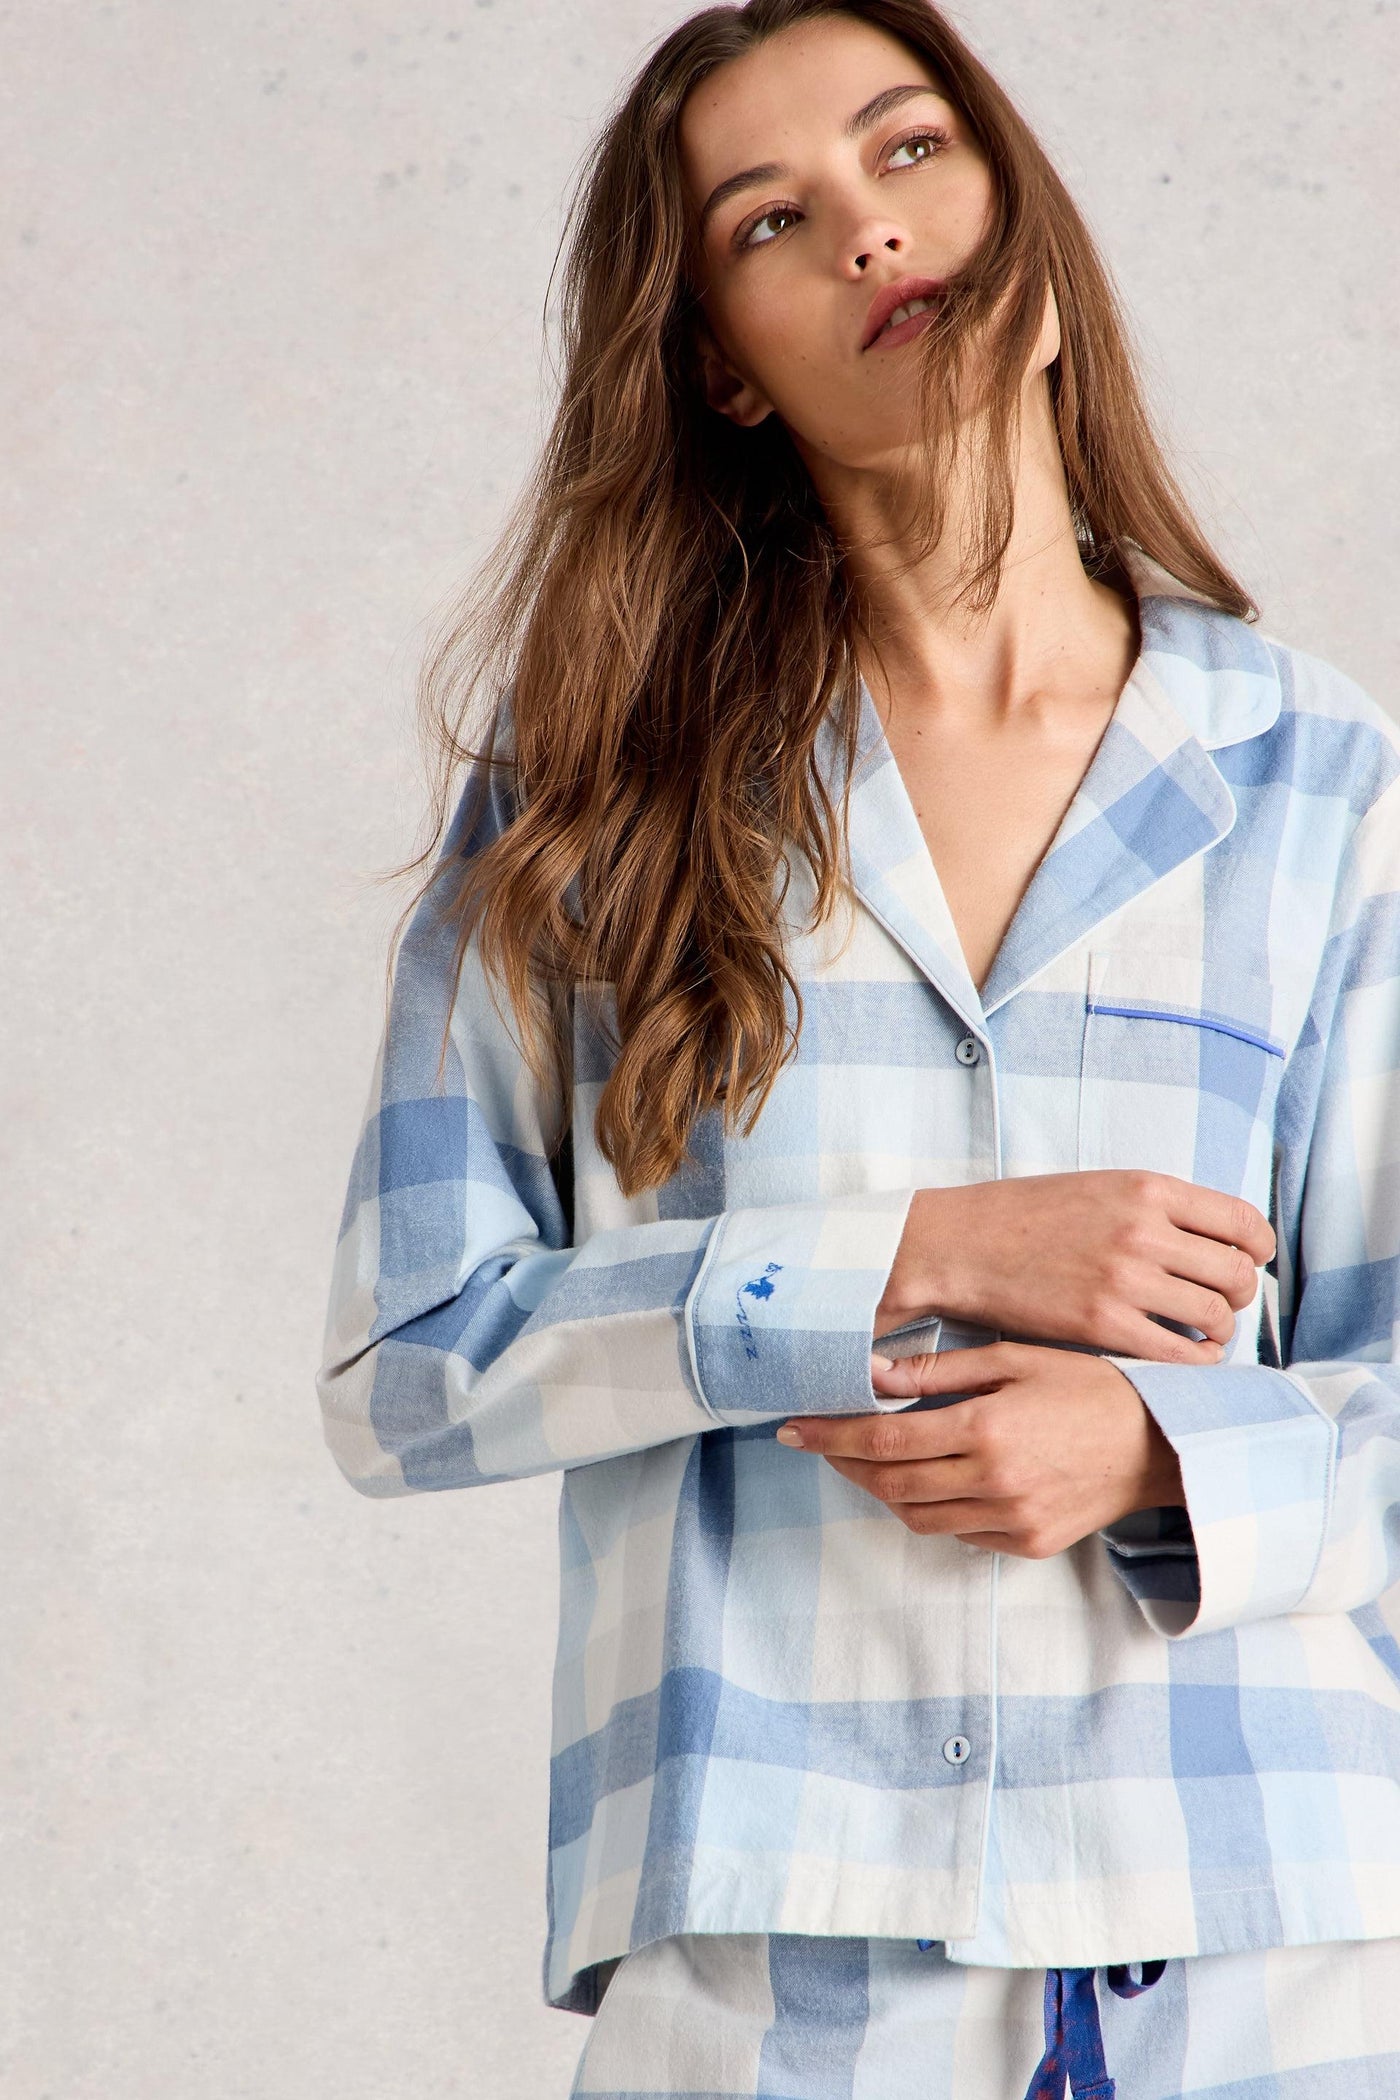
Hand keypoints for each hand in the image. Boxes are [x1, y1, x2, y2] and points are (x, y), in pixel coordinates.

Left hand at [775, 1343, 1184, 1557]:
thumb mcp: (1017, 1358)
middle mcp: (994, 1482)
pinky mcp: (1028, 1545)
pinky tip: (922, 1481)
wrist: (1165, 1444)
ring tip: (862, 1460)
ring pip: (916, 1516)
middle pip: (889, 1482)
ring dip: (880, 1489)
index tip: (792, 1427)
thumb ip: (943, 1368)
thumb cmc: (1091, 1387)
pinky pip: (958, 1533)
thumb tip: (874, 1374)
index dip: (830, 1435)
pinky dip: (928, 1509)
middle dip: (843, 1463)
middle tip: (817, 1442)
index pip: (883, 1437)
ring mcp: (1011, 1521)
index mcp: (986, 1429)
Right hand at [877, 1172, 1273, 1365]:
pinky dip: (1194, 1360)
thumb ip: (1157, 1207)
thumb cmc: (1027, 1216)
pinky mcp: (1103, 1324)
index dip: (1258, 1248)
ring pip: (1214, 1316)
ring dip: (1218, 1330)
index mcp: (1147, 1189)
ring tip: (1202, 1334)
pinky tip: (1183, 1355)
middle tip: (1222, 1304)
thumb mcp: (1100, 1187)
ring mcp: (1125, 1280)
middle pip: (1235, 1273)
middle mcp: (1144, 1231)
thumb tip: (1214, 1240)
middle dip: (1239, 1295)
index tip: (1250, 1260)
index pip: (1241, 1221)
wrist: (961, 1244)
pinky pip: (1179, 1353)